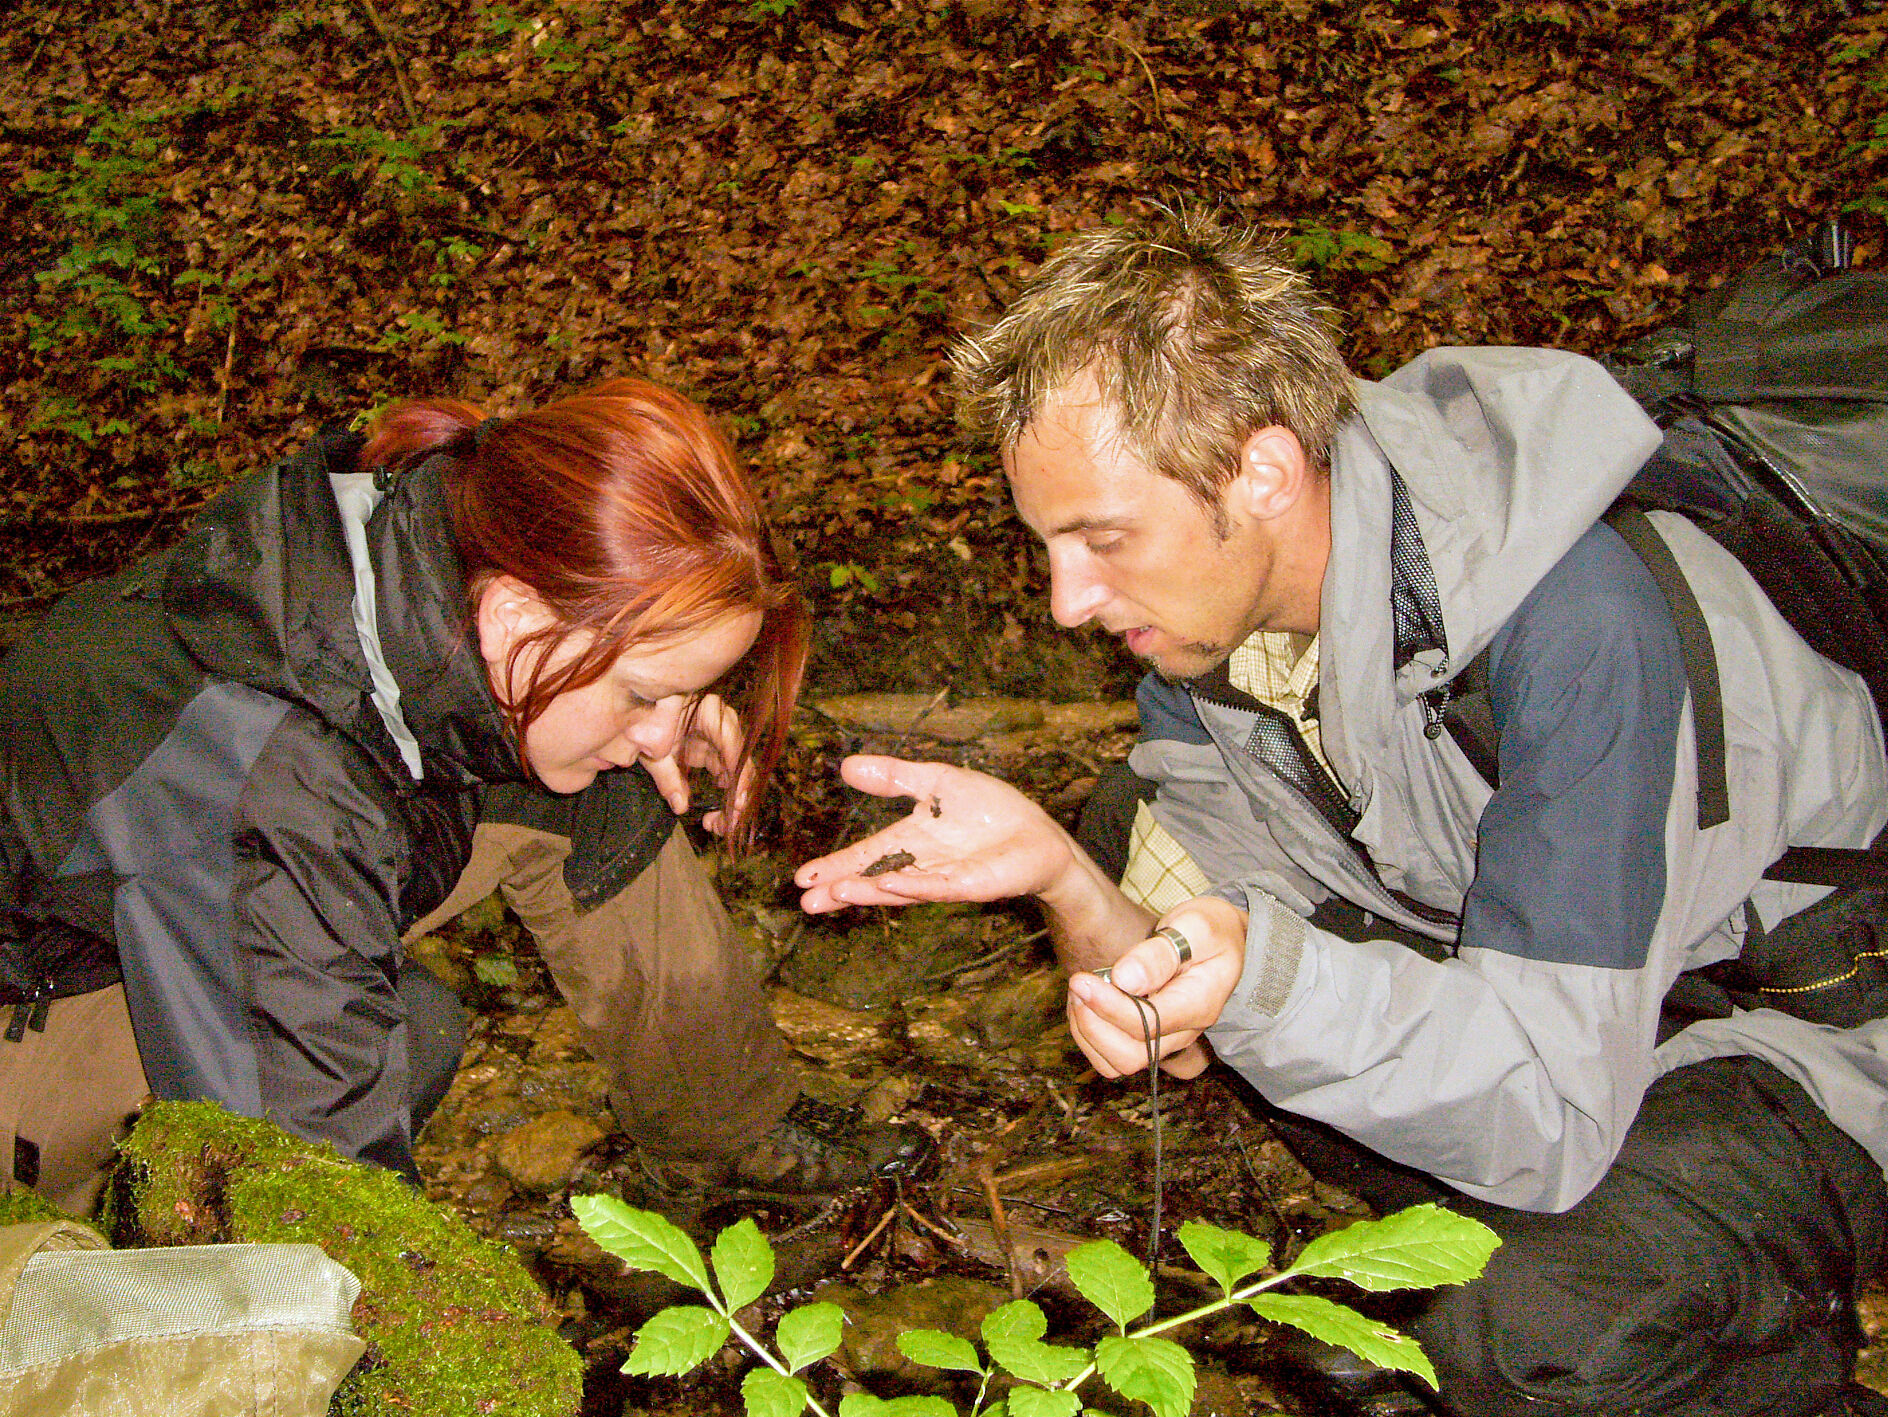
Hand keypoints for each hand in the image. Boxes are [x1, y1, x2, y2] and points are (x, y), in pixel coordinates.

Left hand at [643, 693, 754, 834]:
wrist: (637, 709)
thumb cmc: (646, 721)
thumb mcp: (653, 751)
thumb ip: (667, 777)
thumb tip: (680, 806)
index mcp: (708, 713)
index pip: (731, 742)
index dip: (738, 771)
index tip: (738, 798)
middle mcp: (721, 724)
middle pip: (740, 759)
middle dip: (738, 793)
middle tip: (727, 822)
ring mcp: (718, 738)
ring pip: (736, 771)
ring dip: (731, 799)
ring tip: (718, 825)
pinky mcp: (711, 750)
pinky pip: (724, 774)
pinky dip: (722, 795)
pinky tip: (713, 816)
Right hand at [795, 756, 1076, 912]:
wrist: (1037, 833)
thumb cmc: (989, 809)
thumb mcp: (935, 782)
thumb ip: (894, 777)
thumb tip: (846, 766)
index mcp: (910, 841)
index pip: (865, 856)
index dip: (835, 866)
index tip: (802, 878)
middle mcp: (920, 865)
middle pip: (874, 879)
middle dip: (841, 889)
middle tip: (806, 902)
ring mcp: (944, 877)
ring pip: (899, 888)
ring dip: (868, 891)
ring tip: (836, 893)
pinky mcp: (971, 883)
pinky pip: (937, 885)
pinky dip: (913, 885)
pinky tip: (888, 884)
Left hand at [1065, 896, 1246, 1078]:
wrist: (1224, 943)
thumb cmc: (1209, 931)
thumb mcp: (1195, 927)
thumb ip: (1160, 954)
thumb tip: (1125, 979)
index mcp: (1198, 1005)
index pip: (1148, 1024)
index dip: (1109, 1007)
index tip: (1082, 980)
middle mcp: (1184, 1033)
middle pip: (1131, 1056)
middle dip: (1093, 1024)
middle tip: (1078, 984)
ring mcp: (1166, 1041)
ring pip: (1117, 1064)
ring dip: (1088, 1032)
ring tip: (1080, 991)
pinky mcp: (1149, 1041)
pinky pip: (1112, 1058)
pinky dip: (1090, 1037)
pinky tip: (1087, 1004)